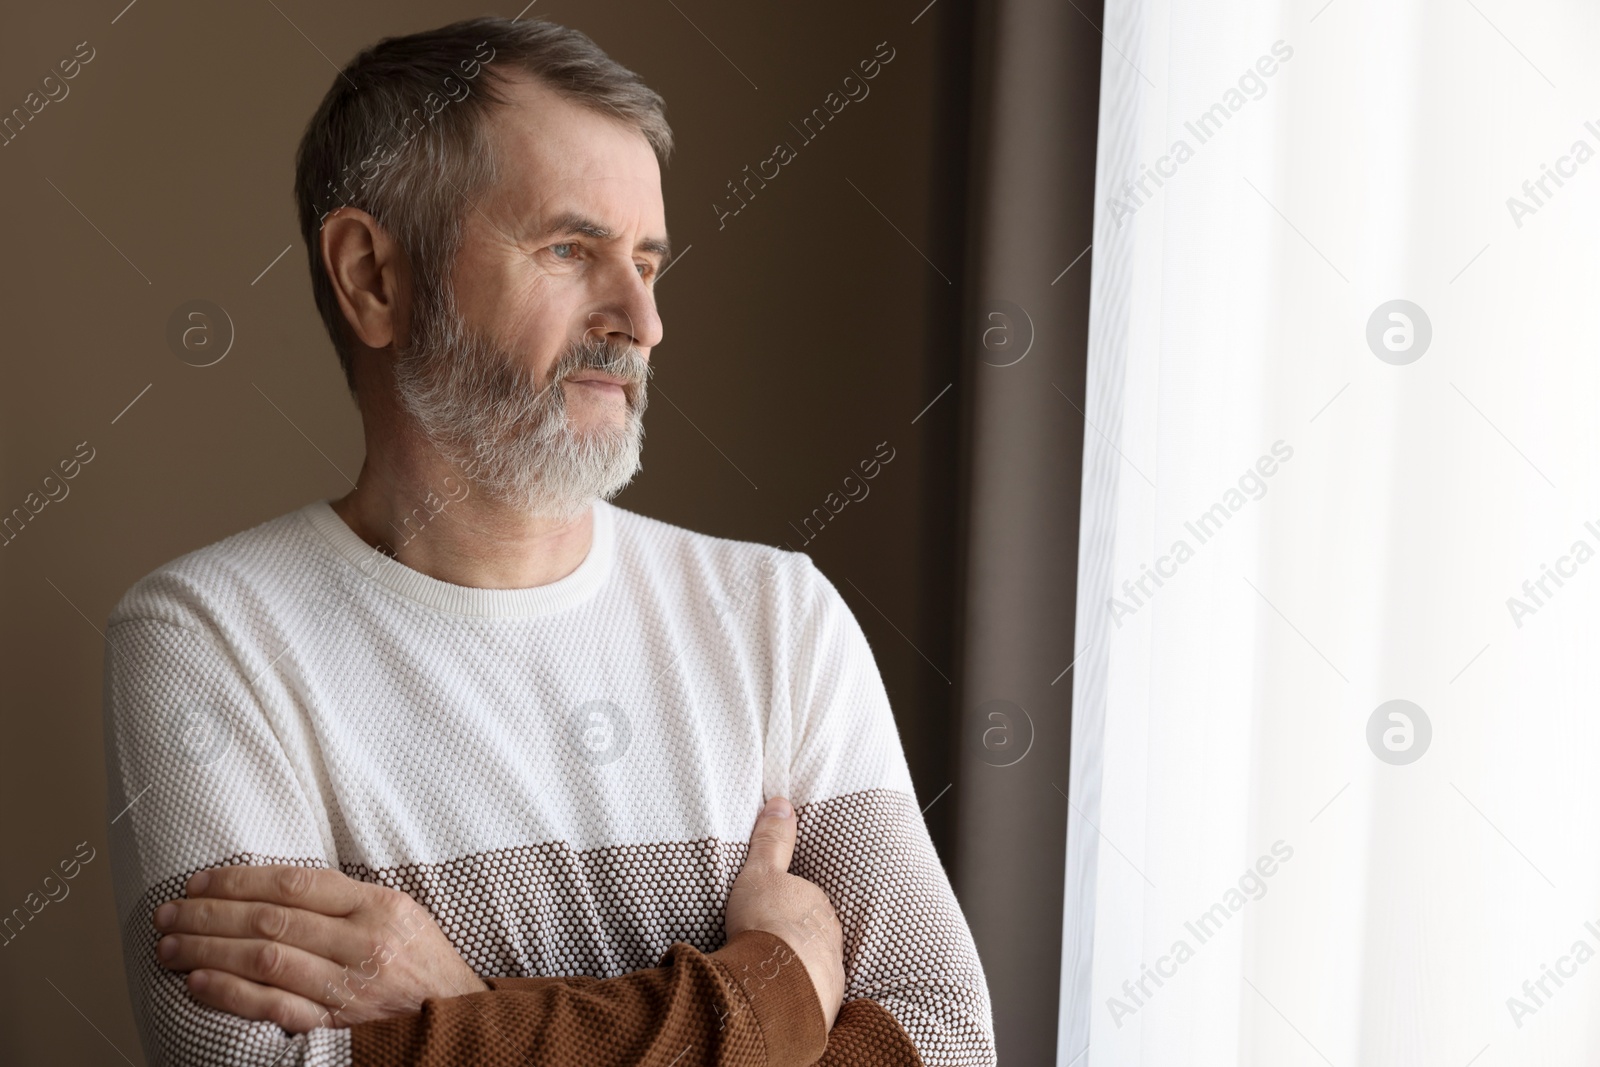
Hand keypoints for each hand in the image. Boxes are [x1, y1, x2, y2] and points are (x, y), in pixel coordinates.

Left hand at [152, 865, 486, 1032]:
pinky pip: (275, 1008)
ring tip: (170, 947)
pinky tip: (198, 984)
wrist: (459, 1020)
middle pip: (272, 919)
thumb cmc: (424, 964)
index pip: (297, 883)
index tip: (200, 881)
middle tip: (169, 913)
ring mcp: (350, 986)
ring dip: (209, 951)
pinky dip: (232, 995)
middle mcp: (364, 942)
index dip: (241, 880)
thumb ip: (348, 901)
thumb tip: (277, 888)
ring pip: (266, 959)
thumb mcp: (401, 915)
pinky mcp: (339, 1025)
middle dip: (211, 913)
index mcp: (379, 906)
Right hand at [721, 796, 845, 1029]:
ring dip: (800, 968)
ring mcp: (831, 970)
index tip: (769, 915)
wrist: (775, 983)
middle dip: (798, 937)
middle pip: (814, 932)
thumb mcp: (760, 872)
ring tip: (773, 976)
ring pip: (816, 964)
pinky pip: (813, 995)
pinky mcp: (826, 1002)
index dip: (787, 905)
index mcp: (817, 904)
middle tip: (769, 946)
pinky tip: (782, 1000)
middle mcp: (831, 936)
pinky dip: (800, 995)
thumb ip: (771, 840)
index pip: (806, 900)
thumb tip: (781, 802)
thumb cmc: (765, 922)